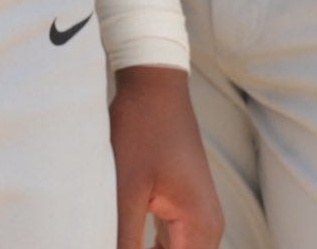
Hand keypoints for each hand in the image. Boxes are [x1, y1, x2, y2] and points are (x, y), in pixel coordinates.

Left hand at [109, 65, 222, 248]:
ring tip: (117, 239)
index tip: (113, 246)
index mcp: (199, 226)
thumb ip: (124, 236)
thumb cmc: (141, 127)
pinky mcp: (186, 205)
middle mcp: (208, 227)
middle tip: (108, 240)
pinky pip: (174, 242)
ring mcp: (199, 216)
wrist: (153, 84)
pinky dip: (153, 247)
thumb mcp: (125, 186)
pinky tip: (124, 240)